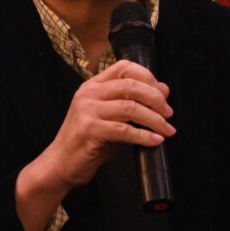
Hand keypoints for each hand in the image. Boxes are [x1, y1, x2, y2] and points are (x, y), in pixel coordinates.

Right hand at [41, 59, 174, 188]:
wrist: (61, 163)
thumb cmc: (87, 141)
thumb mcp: (112, 117)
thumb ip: (133, 102)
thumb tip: (163, 90)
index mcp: (93, 85)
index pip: (124, 67)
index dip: (147, 76)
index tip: (162, 93)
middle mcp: (89, 94)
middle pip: (131, 85)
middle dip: (156, 99)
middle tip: (168, 113)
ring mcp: (88, 111)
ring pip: (131, 107)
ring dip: (154, 120)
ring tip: (167, 130)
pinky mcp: (90, 130)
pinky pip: (124, 130)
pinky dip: (144, 136)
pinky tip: (155, 140)